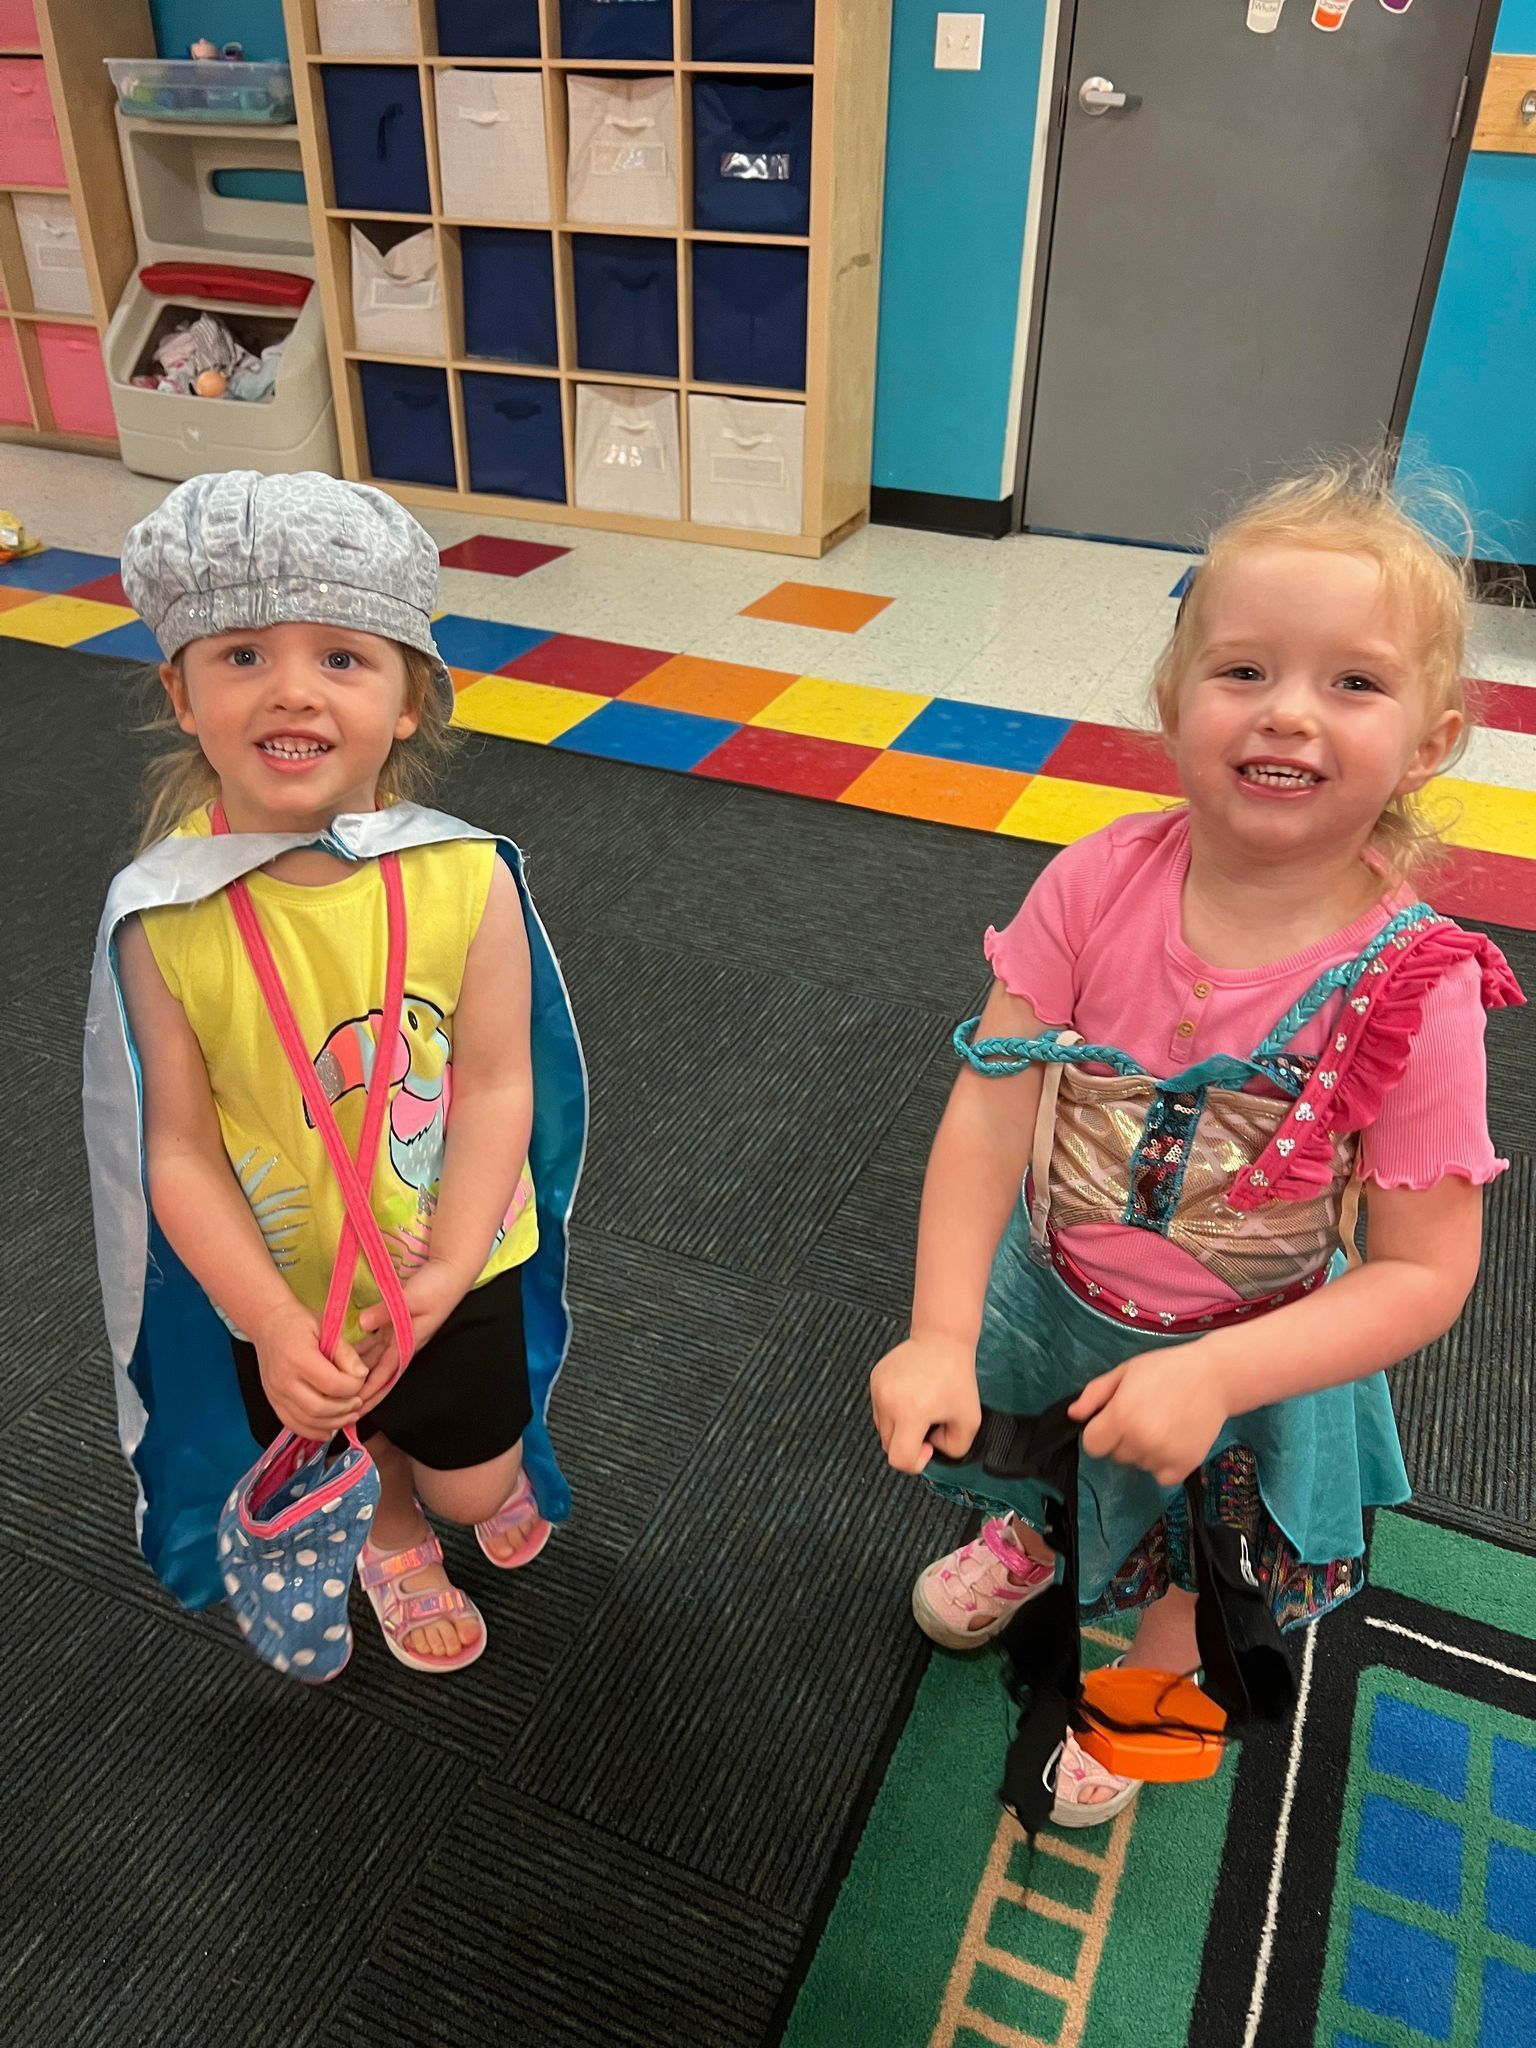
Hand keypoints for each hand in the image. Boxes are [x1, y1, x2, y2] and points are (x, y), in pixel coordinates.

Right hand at [252, 1298, 369, 1440]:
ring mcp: (275, 1394)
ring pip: (307, 1421)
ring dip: (333, 1423)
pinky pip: (293, 1425)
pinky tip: (329, 1428)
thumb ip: (346, 1353)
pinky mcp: (273, 1402)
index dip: (353, 1387)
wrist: (268, 1324)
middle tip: (358, 1401)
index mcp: (299, 1359)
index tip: (361, 1378)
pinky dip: (313, 1431)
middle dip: (345, 1409)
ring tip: (349, 1415)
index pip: (332, 1385)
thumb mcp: (327, 1328)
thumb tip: (362, 1375)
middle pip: (319, 1408)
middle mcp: (284, 1380)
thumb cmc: (300, 1323)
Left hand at [354, 1260, 471, 1413]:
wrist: (451, 1271)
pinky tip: (344, 1355)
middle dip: (362, 1390)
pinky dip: (361, 1351)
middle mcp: (402, 1343)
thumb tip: (361, 1325)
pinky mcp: (396, 1322)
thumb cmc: (436, 1288)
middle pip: (378, 1373)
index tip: (354, 1409)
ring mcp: (399, 1333)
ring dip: (358, 1372)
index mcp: (407, 1343)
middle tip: (340, 1405)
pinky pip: (375, 1343)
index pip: (384, 1375)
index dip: (369, 1393)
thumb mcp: (410, 1299)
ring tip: (338, 1386)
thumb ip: (384, 1312)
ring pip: (374, 1359)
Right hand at [870, 1332, 981, 1474]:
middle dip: (909, 1443)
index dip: (915, 1462)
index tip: (929, 1445)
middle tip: (930, 1423)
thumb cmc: (957, 1378)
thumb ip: (954, 1448)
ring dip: (900, 1427)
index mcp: (910, 1413)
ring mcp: (878, 1390)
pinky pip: (880, 1409)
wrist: (942, 1340)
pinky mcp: (874, 1379)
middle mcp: (888, 1402)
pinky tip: (911, 1395)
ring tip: (920, 1406)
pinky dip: (893, 1410)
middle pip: (889, 1446)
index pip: (899, 1459)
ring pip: (883, 1428)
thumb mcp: (969, 1420)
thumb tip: (931, 1447)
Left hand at [1069, 1347, 1230, 1488]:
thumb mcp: (1124, 1372)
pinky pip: (1161, 1477)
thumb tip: (1073, 1415)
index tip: (1113, 1419)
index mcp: (1121, 1417)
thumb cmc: (1165, 1369)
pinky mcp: (1184, 1467)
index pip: (1092, 1445)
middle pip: (1116, 1455)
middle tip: (1146, 1415)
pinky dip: (1164, 1464)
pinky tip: (1173, 1441)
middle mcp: (1140, 1441)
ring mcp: (1163, 1457)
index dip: (1099, 1432)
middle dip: (1124, 1439)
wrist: (1214, 1377)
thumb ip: (1095, 1394)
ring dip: (1145, 1451)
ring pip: (1138, 1465)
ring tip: (1163, 1424)